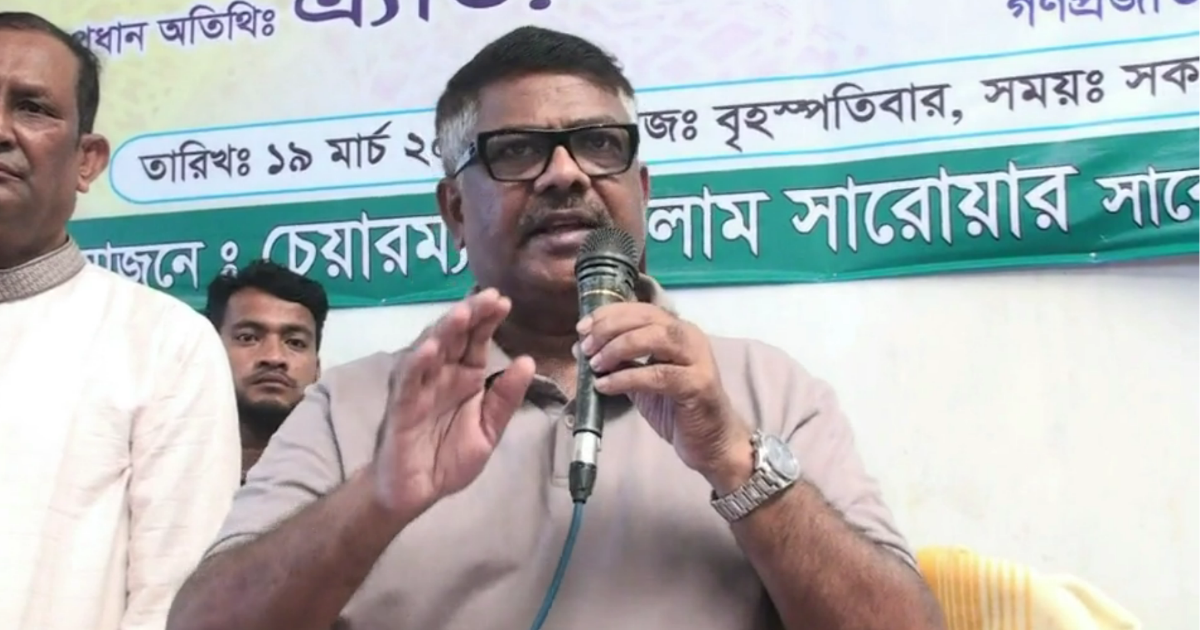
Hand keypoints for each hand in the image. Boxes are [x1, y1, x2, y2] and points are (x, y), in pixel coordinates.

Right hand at [372, 289, 535, 519]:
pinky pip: (409, 380)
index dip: (488, 320)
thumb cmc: (448, 457)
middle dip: (471, 315)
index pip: (477, 340)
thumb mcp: (489, 430)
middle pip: (455, 336)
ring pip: (430, 349)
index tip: (504, 302)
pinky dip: (417, 362)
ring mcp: (420, 386)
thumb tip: (528, 361)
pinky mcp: (402, 405)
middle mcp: (442, 374)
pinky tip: (430, 348)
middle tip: (489, 297)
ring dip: (444, 329)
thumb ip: (505, 399)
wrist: (417, 491)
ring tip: (462, 313)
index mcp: (465, 377)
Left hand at [577, 303, 751, 488]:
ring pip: (656, 338)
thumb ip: (618, 363)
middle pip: (648, 318)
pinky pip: (658, 375)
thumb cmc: (677, 410)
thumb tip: (581, 348)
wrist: (712, 442)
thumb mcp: (642, 381)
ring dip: (618, 348)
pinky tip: (605, 385)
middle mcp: (690, 338)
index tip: (582, 328)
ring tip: (596, 364)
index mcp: (678, 330)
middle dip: (611, 328)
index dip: (609, 315)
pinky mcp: (698, 385)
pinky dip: (626, 378)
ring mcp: (698, 360)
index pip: (641, 309)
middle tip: (586, 347)